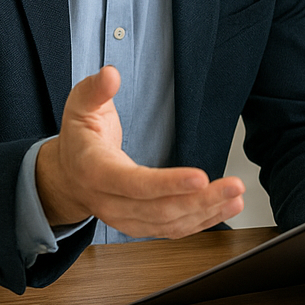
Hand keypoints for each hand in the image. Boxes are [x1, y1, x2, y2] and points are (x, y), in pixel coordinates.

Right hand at [35, 66, 245, 235]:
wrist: (68, 175)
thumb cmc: (80, 138)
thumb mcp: (79, 107)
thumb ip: (96, 90)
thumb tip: (111, 74)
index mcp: (95, 171)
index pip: (133, 183)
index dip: (167, 183)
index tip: (200, 177)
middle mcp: (110, 202)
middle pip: (158, 209)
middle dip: (200, 200)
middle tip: (234, 186)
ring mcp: (125, 217)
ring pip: (168, 223)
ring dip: (206, 212)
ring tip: (236, 198)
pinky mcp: (140, 224)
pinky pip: (172, 230)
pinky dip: (201, 222)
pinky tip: (225, 209)